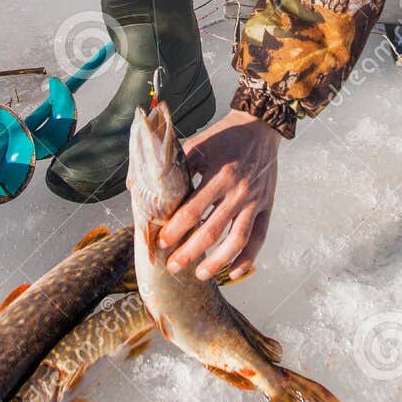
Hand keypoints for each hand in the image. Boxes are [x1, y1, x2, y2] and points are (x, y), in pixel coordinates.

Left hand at [157, 109, 279, 280]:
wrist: (259, 127)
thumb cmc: (223, 138)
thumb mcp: (195, 145)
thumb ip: (169, 167)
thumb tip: (135, 185)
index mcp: (218, 174)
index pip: (192, 210)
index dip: (174, 230)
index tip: (161, 243)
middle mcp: (238, 190)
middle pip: (211, 230)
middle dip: (189, 252)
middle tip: (173, 266)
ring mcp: (254, 200)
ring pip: (237, 239)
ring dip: (218, 261)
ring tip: (200, 274)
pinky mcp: (267, 206)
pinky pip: (259, 237)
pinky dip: (248, 258)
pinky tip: (233, 272)